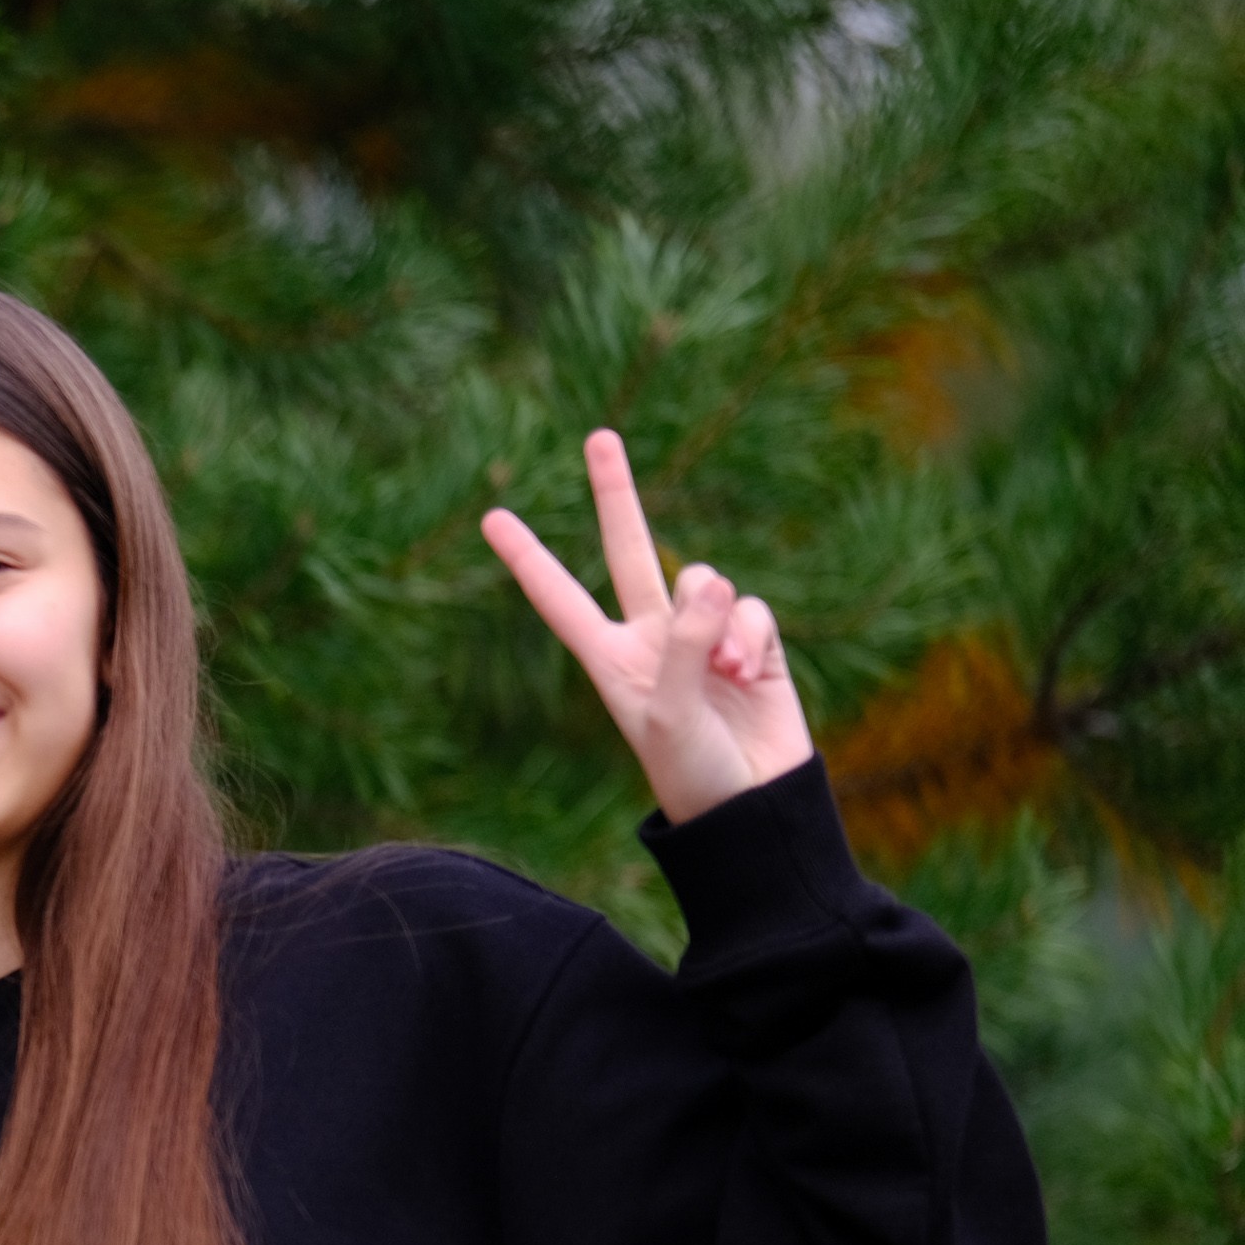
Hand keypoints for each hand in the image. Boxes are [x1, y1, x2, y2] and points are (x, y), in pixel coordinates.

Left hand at [481, 430, 812, 823]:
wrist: (753, 808)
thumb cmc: (693, 773)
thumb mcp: (670, 713)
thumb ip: (683, 641)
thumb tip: (710, 578)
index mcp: (606, 658)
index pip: (557, 598)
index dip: (527, 557)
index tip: (491, 516)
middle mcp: (648, 637)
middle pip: (628, 550)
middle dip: (616, 495)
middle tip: (598, 437)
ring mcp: (701, 635)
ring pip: (706, 585)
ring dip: (718, 627)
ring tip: (723, 678)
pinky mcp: (752, 640)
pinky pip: (750, 609)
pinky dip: (751, 638)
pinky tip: (750, 677)